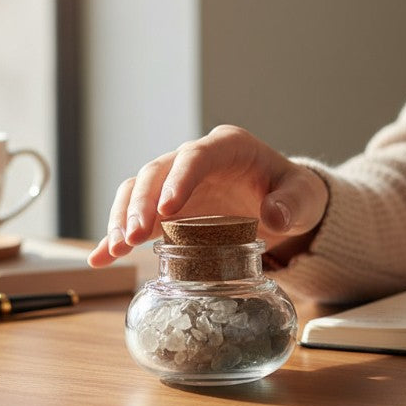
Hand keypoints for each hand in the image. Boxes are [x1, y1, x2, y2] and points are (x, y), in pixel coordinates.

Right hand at [87, 125, 328, 266]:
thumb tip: (273, 217)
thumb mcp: (304, 195)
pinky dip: (116, 237)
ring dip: (122, 218)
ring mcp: (176, 185)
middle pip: (156, 172)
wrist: (284, 205)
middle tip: (133, 237)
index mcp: (227, 147)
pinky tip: (100, 259)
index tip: (168, 210)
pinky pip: (136, 218)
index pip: (196, 156)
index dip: (178, 180)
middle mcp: (194, 161)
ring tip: (116, 249)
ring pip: (137, 191)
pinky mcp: (167, 211)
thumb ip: (293, 203)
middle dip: (141, 203)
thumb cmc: (293, 193)